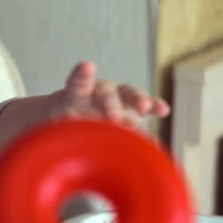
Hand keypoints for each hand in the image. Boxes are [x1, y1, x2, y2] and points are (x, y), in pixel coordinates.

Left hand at [48, 61, 169, 127]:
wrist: (72, 115)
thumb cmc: (64, 122)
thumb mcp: (59, 126)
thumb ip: (67, 134)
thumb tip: (73, 156)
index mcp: (77, 94)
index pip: (77, 83)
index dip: (82, 76)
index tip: (87, 67)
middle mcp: (98, 91)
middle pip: (106, 95)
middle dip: (111, 106)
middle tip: (114, 119)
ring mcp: (117, 96)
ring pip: (128, 94)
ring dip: (138, 100)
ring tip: (145, 108)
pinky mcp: (132, 106)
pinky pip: (145, 106)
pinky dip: (154, 106)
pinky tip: (162, 110)